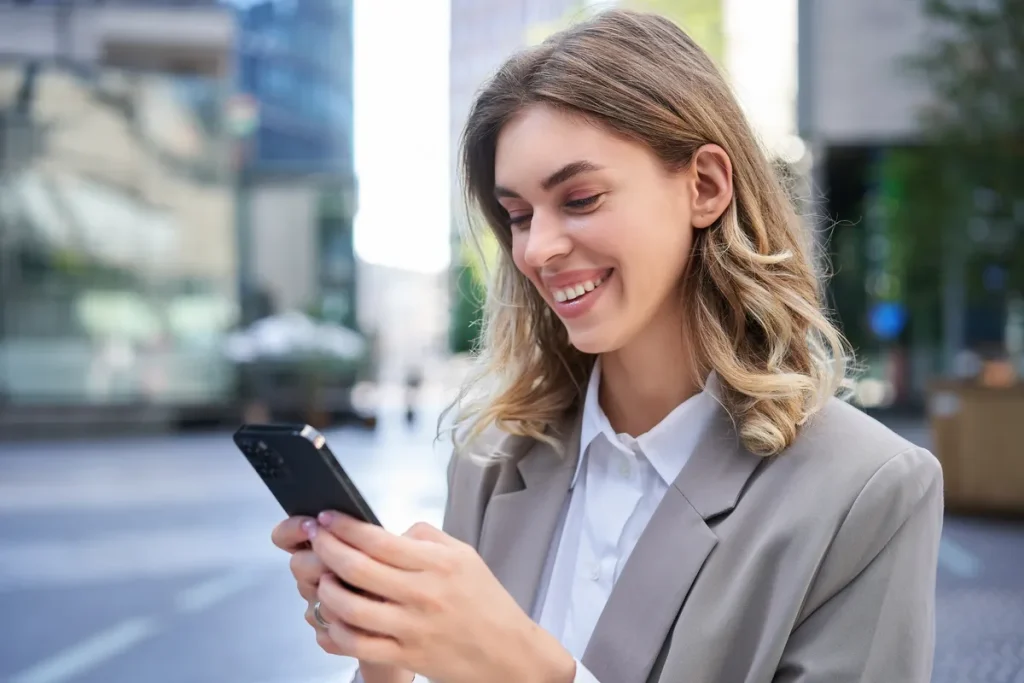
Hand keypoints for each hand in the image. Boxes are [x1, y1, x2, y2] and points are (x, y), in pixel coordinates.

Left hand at [308, 512, 575, 682]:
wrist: (509, 653)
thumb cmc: (486, 603)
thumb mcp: (464, 556)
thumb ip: (425, 537)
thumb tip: (388, 530)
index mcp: (437, 563)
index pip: (378, 539)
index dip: (344, 526)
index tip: (327, 518)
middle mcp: (423, 593)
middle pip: (357, 568)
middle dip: (326, 549)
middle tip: (314, 538)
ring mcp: (412, 628)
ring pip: (351, 608)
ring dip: (325, 590)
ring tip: (320, 578)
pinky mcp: (407, 656)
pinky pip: (359, 645)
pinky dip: (335, 631)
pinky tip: (328, 618)